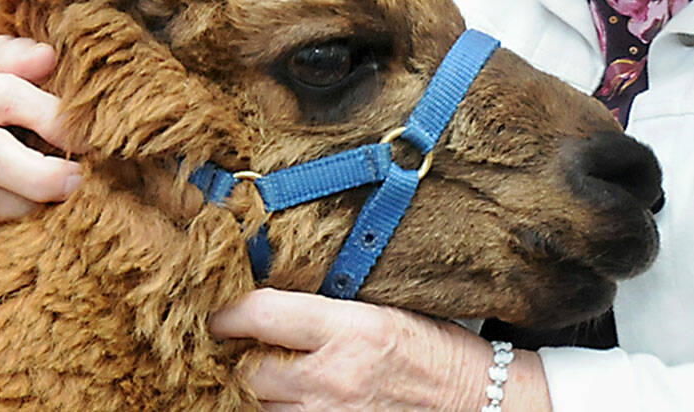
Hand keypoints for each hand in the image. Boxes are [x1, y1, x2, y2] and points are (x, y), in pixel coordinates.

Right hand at [0, 35, 85, 250]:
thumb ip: (19, 56)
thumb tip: (48, 57)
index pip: (4, 97)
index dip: (50, 116)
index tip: (88, 133)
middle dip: (41, 174)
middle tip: (78, 179)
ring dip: (32, 207)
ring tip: (61, 200)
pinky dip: (6, 238)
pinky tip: (34, 226)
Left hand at [209, 290, 551, 411]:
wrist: (474, 399)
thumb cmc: (435, 347)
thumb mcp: (384, 308)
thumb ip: (330, 304)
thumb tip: (275, 293)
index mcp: (350, 328)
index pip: (262, 315)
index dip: (228, 312)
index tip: (219, 311)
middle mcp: (333, 377)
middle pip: (249, 371)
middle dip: (237, 358)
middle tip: (235, 344)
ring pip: (261, 406)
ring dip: (256, 389)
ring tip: (261, 370)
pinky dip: (280, 408)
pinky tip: (288, 395)